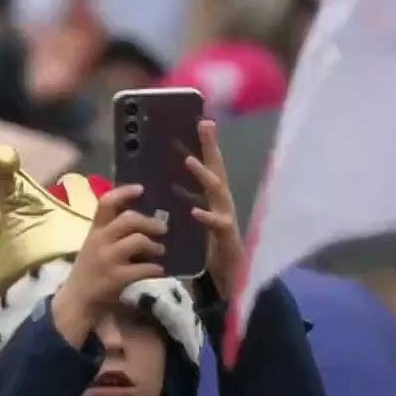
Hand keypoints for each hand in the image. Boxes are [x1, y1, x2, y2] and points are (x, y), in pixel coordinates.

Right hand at [51, 185, 166, 345]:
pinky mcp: (116, 278)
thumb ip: (111, 230)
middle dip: (150, 222)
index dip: (123, 193)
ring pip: (138, 241)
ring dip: (155, 246)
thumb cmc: (90, 268)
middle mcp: (100, 241)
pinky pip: (144, 268)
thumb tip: (142, 218)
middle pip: (129, 220)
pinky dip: (156, 268)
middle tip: (163, 229)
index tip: (140, 189)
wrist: (76, 298)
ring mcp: (108, 259)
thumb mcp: (94, 244)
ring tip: (160, 251)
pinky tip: (158, 271)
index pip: (105, 203)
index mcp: (95, 230)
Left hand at [185, 120, 243, 298]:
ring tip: (189, 161)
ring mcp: (226, 216)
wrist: (230, 275)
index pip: (211, 164)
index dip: (207, 142)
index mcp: (215, 196)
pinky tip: (194, 210)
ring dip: (203, 174)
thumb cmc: (211, 245)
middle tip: (203, 124)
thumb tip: (165, 181)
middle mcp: (223, 201)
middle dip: (211, 146)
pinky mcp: (226, 236)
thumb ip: (187, 199)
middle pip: (217, 168)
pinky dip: (205, 216)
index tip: (202, 119)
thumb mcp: (196, 217)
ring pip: (217, 191)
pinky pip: (216, 223)